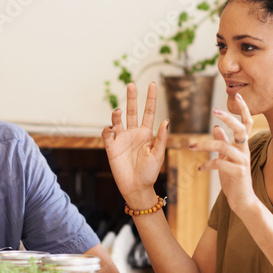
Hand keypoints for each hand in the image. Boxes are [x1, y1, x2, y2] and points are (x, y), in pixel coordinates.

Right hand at [102, 82, 168, 208]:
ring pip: (118, 120)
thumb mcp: (158, 155)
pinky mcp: (111, 147)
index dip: (150, 98)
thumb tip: (166, 121)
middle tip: (131, 84)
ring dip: (117, 114)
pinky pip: (107, 134)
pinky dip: (108, 129)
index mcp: (146, 134)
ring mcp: (122, 139)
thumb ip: (161, 138)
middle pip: (132, 111)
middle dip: (132, 98)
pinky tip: (112, 129)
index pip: (149, 112)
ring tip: (119, 112)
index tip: (152, 84)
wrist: (136, 188)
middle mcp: (134, 133)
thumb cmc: (149, 173)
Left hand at [192, 92, 256, 214]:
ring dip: (205, 144)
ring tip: (190, 146)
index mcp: (243, 146)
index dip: (243, 109)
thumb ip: (223, 143)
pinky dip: (207, 164)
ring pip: (223, 146)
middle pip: (240, 129)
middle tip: (213, 110)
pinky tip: (199, 169)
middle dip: (227, 118)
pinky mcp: (238, 173)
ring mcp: (242, 162)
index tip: (238, 95)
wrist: (242, 202)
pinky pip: (220, 164)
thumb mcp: (227, 159)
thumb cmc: (234, 180)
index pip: (246, 123)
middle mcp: (245, 151)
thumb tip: (216, 127)